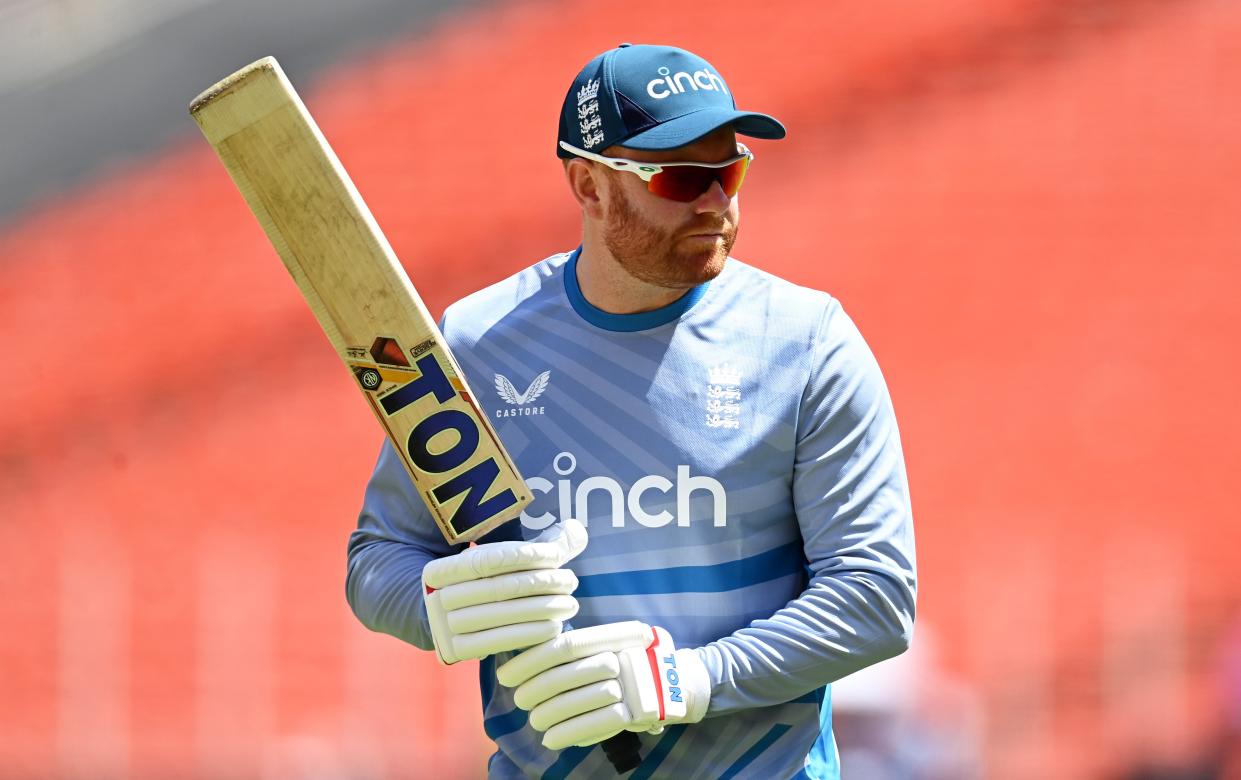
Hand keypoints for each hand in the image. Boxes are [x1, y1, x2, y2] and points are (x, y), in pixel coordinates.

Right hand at [423, 518, 586, 664]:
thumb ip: (538, 545)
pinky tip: (555, 628)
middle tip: (571, 581)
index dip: (527, 555)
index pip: (492, 558)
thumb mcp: (501, 563)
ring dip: (542, 610)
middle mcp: (438, 596)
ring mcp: (445, 626)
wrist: (449, 627)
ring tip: (570, 604)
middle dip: (542, 583)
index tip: (557, 556)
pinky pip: (499, 641)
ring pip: (503, 614)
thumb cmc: (486, 587)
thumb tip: (575, 530)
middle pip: (500, 586)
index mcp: (442, 568)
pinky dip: (530, 634)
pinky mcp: (458, 651)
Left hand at [496, 621, 710, 749]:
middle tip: (519, 699)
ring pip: (579, 700)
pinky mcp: (637, 712)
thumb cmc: (628, 662)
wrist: (676, 683)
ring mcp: (631, 685)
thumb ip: (574, 650)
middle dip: (536, 689)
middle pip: (567, 674)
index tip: (508, 674)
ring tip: (534, 720)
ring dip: (549, 714)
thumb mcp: (606, 646)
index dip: (531, 660)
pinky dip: (569, 733)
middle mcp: (621, 657)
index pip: (563, 646)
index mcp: (610, 636)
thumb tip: (525, 659)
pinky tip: (551, 739)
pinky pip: (597, 723)